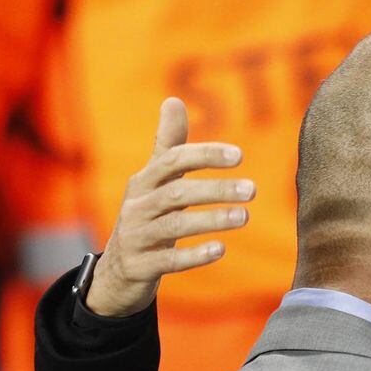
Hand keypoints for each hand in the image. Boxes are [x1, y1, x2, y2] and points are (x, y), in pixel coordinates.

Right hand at [85, 97, 255, 316]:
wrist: (117, 270)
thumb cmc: (145, 218)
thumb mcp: (153, 182)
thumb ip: (167, 145)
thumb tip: (174, 100)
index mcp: (144, 182)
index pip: (172, 160)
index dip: (204, 155)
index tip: (239, 155)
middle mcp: (138, 206)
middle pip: (177, 193)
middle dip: (215, 189)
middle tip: (253, 189)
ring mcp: (137, 237)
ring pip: (175, 225)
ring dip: (212, 220)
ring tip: (245, 216)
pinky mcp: (140, 266)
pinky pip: (169, 261)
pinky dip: (195, 255)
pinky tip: (221, 250)